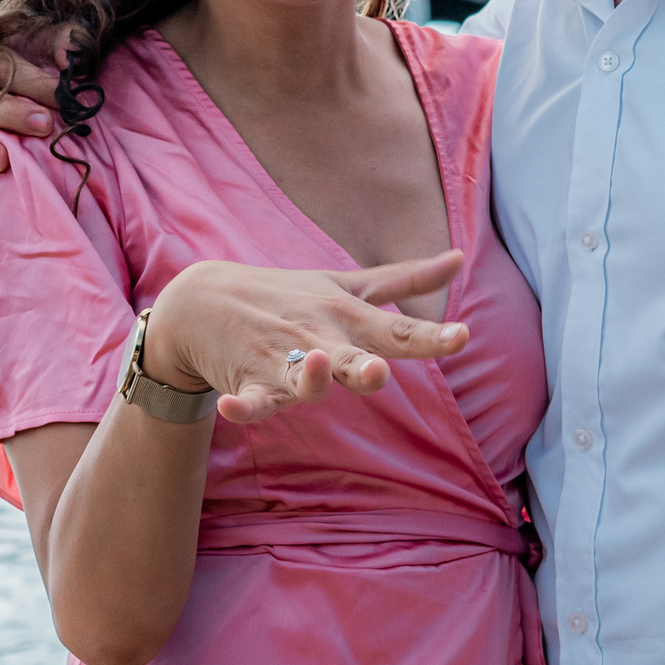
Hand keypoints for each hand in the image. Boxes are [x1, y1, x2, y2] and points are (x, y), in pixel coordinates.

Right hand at [0, 41, 62, 197]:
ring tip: (0, 160)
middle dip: (9, 112)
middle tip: (44, 126)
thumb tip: (68, 58)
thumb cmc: (34, 79)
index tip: (61, 96)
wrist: (19, 110)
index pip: (3, 67)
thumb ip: (61, 42)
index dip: (32, 81)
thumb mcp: (46, 53)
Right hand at [147, 255, 468, 424]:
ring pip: (299, 378)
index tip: (462, 336)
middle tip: (378, 370)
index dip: (429, 337)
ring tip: (316, 365)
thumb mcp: (345, 284)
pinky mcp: (246, 380)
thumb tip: (460, 257)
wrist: (202, 299)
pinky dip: (240, 405)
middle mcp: (318, 338)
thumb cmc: (287, 295)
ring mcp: (280, 359)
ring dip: (308, 376)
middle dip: (362, 367)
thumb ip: (406, 279)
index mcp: (347, 317)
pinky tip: (232, 407)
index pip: (395, 330)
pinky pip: (249, 399)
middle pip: (348, 359)